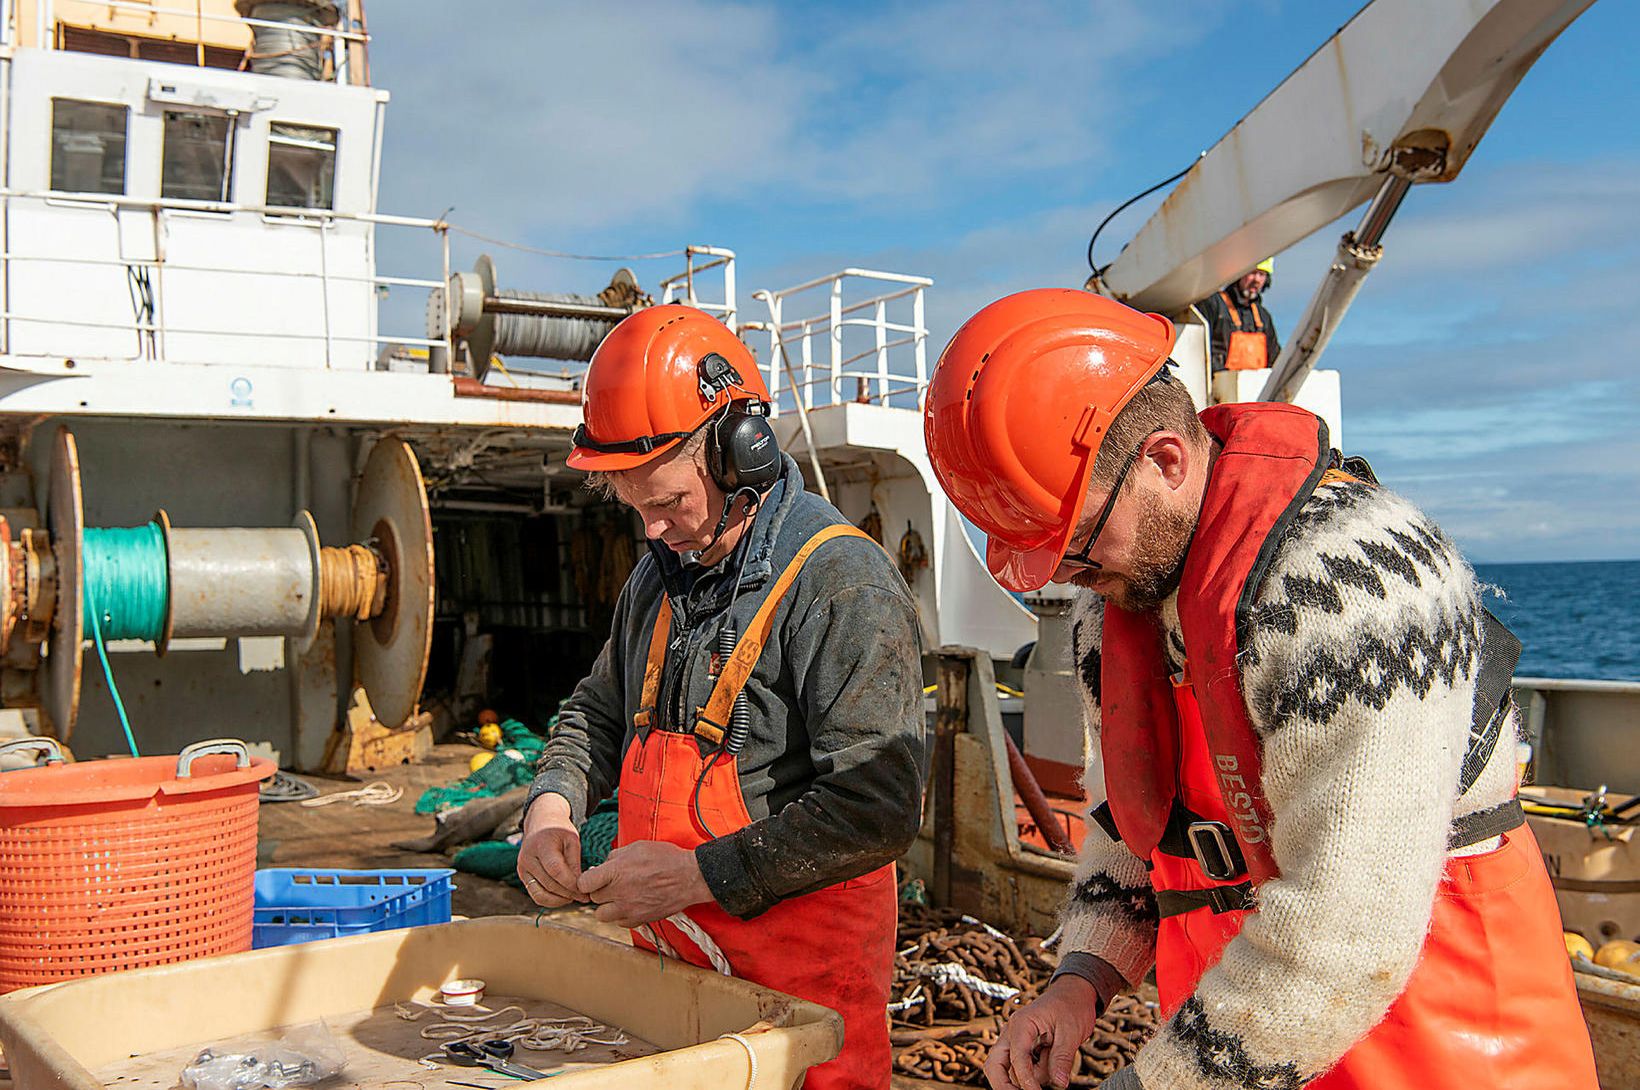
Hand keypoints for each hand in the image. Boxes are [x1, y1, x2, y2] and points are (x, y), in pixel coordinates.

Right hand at [516, 794, 582, 906]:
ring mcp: (522, 868)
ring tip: (575, 898)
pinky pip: (536, 895)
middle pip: (549, 884)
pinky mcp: (523, 876)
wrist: (541, 823)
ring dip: (560, 901)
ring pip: (540, 895)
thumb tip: (579, 886)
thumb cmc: (559, 830)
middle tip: (585, 897)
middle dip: (569, 894)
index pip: (555, 869)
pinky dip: (551, 900)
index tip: (586, 890)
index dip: (571, 883)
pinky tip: (565, 897)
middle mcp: (527, 858)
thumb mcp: (572, 839)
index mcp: (541, 844)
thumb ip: (575, 862)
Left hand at [577, 840, 712, 926]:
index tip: (592, 878)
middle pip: (594, 898)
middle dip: (599, 890)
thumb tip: (602, 866)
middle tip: (611, 884)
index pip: (584, 883)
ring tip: (618, 898)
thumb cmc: (666, 858)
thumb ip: (615, 857)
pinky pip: (619, 923)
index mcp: (616, 872)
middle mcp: (619, 893)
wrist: (689, 877)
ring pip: (602, 915)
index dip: (586, 880)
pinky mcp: (639, 920)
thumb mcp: (637, 847)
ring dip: (607, 906)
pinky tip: (630, 905)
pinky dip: (621, 916)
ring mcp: (629, 909)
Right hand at [984, 975, 1102, 1089]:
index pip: (1016, 1058)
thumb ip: (1062, 1058)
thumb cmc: (1072, 1007)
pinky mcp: (1021, 1049)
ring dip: (1031, 1076)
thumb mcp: (1072, 1032)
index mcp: (1021, 1024)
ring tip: (1054, 1058)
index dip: (1026, 1080)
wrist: (1073, 995)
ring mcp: (1014, 1041)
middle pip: (994, 1065)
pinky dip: (1035, 1073)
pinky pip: (1021, 1069)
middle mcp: (1012, 1033)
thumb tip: (1059, 1083)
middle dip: (1004, 1086)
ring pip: (1010, 1071)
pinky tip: (1050, 1058)